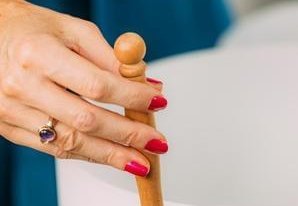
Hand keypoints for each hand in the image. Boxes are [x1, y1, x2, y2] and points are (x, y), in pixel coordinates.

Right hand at [0, 0, 167, 176]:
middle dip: (128, 135)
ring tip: (139, 162)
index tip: (158, 102)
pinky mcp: (8, 128)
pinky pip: (54, 148)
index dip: (132, 97)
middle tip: (156, 142)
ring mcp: (12, 111)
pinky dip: (86, 154)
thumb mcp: (74, 31)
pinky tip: (109, 156)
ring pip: (71, 142)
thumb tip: (147, 84)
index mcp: (38, 54)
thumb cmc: (31, 30)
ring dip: (110, 155)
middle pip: (86, 120)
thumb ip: (111, 58)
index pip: (96, 85)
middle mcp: (22, 86)